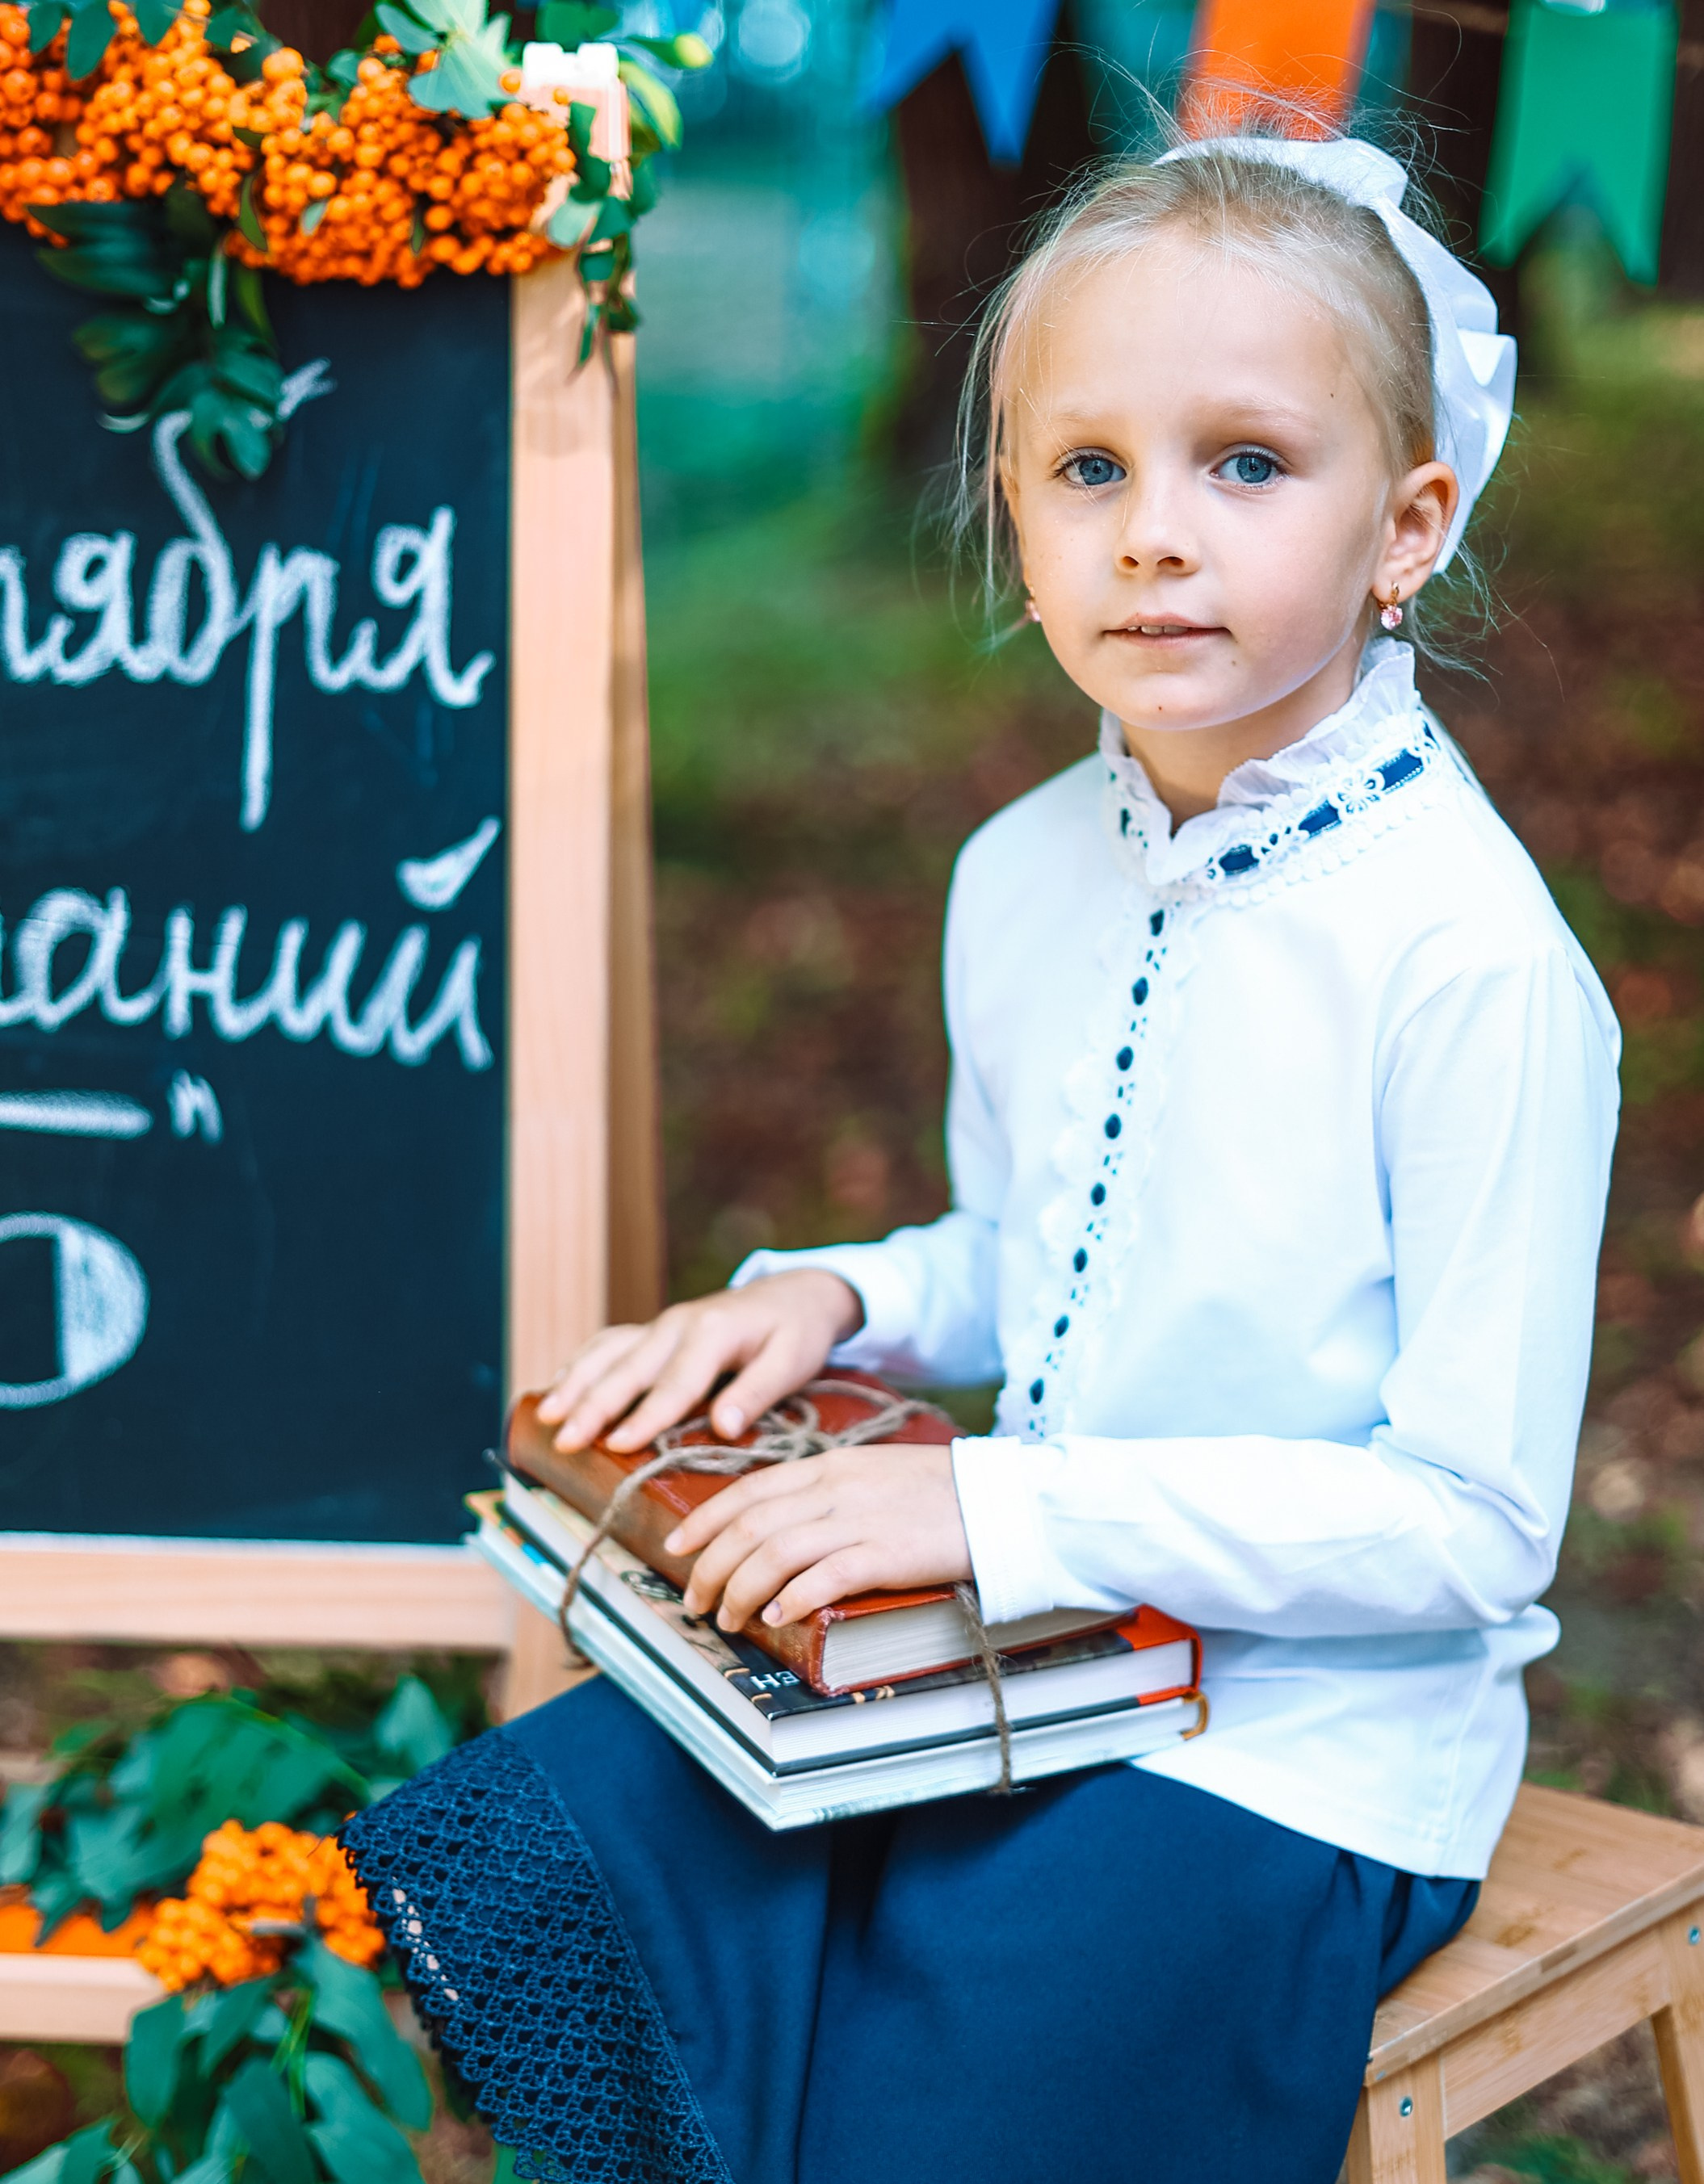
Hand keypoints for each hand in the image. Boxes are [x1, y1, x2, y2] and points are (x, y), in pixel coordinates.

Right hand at [535, 1271, 864, 1453]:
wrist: (795, 1292)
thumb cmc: (797, 1331)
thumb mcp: (794, 1361)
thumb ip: (758, 1392)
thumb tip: (723, 1426)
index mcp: (712, 1332)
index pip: (675, 1384)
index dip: (645, 1417)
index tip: (618, 1445)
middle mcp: (677, 1325)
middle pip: (628, 1369)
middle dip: (593, 1405)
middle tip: (565, 1439)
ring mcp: (661, 1326)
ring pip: (608, 1353)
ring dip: (575, 1382)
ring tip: (546, 1415)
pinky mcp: (654, 1332)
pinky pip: (610, 1344)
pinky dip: (581, 1365)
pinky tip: (558, 1387)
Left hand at [664, 1443, 971, 1630]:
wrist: (998, 1500)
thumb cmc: (936, 1492)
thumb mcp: (870, 1475)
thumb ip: (824, 1493)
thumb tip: (777, 1525)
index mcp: (827, 1466)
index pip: (747, 1490)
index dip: (704, 1520)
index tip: (675, 1547)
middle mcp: (833, 1490)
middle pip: (749, 1527)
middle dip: (709, 1567)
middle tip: (693, 1600)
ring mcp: (858, 1522)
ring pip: (773, 1554)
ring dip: (739, 1591)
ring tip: (726, 1619)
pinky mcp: (884, 1555)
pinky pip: (822, 1578)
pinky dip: (790, 1600)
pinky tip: (776, 1619)